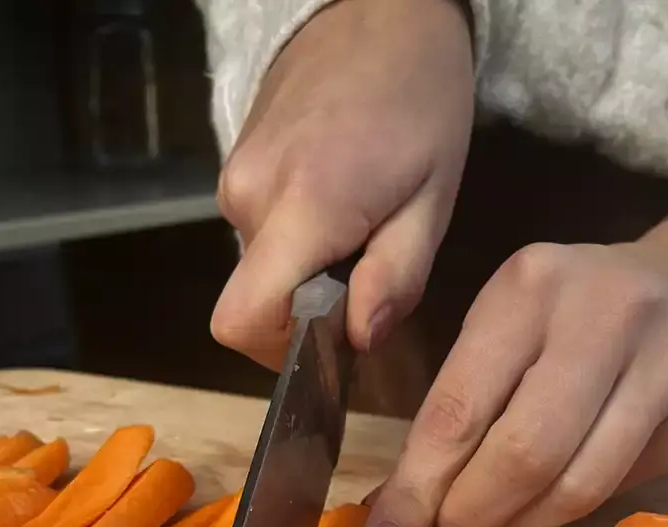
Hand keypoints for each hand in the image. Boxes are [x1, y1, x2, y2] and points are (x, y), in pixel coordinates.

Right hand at [210, 0, 474, 367]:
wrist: (379, 10)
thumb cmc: (421, 100)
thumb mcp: (433, 199)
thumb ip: (396, 278)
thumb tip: (359, 339)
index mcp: (302, 208)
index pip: (244, 320)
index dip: (282, 352)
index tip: (335, 338)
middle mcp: (249, 198)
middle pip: (256, 302)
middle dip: (310, 310)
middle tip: (371, 273)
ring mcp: (234, 178)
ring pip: (258, 269)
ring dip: (305, 272)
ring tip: (362, 227)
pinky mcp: (234, 166)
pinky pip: (258, 233)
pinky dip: (295, 241)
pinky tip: (341, 204)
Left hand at [355, 222, 667, 526]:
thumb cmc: (577, 314)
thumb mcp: (508, 325)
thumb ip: (457, 405)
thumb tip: (396, 508)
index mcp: (532, 286)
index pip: (459, 408)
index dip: (416, 491)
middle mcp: (607, 315)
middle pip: (524, 454)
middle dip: (473, 514)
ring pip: (579, 485)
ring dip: (522, 526)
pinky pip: (623, 489)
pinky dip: (573, 513)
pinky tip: (552, 504)